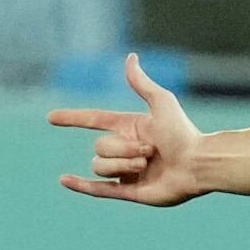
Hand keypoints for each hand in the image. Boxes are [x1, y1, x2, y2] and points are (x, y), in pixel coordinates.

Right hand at [53, 54, 212, 205]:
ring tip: (147, 163)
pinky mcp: (129, 191)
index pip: (94, 120)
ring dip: (122, 163)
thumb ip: (141, 83)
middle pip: (100, 147)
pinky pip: (98, 190)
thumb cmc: (184, 132)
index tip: (51, 117)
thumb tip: (130, 57)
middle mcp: (125, 149)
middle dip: (123, 147)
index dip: (73, 118)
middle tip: (151, 150)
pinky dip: (81, 186)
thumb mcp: (161, 102)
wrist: (197, 164)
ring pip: (100, 166)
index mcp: (130, 127)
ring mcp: (126, 171)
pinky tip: (64, 180)